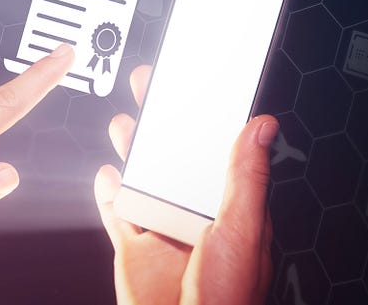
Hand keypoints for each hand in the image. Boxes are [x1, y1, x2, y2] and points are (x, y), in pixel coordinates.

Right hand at [93, 65, 277, 304]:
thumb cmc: (228, 300)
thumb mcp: (241, 230)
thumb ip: (244, 177)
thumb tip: (261, 127)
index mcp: (227, 210)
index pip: (217, 153)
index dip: (206, 118)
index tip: (197, 84)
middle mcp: (195, 219)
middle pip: (174, 160)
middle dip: (162, 122)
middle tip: (151, 85)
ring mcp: (163, 234)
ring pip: (143, 181)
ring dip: (133, 151)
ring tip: (126, 123)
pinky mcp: (134, 251)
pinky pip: (117, 215)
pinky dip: (107, 193)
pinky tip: (106, 174)